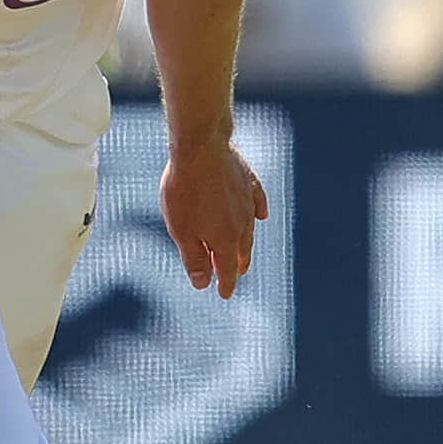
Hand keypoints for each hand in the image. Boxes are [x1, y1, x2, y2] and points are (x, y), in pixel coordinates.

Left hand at [158, 133, 268, 297]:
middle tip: (236, 272)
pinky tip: (261, 215)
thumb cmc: (186, 192)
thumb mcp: (182, 231)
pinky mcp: (248, 181)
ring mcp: (248, 202)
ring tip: (244, 249)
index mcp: (225, 239)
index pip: (227, 270)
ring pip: (250, 229)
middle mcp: (242, 224)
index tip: (224, 294)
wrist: (201, 149)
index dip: (225, 284)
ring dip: (246, 242)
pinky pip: (257, 202)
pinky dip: (258, 212)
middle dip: (238, 264)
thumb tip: (203, 283)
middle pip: (242, 250)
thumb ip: (194, 259)